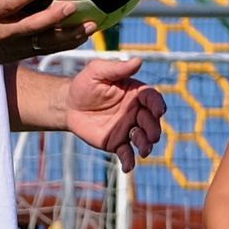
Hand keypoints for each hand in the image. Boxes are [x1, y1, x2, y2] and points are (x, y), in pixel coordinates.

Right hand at [0, 0, 88, 64]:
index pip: (9, 5)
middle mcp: (7, 31)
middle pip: (33, 26)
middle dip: (53, 18)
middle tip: (72, 5)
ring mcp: (19, 44)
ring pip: (47, 42)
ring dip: (70, 34)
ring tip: (91, 24)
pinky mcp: (28, 52)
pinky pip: (52, 48)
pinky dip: (71, 41)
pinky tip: (89, 32)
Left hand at [55, 53, 167, 168]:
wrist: (69, 105)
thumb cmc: (84, 85)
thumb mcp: (97, 71)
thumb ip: (117, 68)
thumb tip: (138, 61)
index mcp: (135, 94)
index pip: (152, 98)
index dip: (157, 104)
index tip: (159, 110)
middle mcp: (135, 112)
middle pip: (151, 121)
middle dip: (154, 129)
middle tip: (152, 135)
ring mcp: (128, 128)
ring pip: (142, 139)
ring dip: (146, 145)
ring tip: (143, 150)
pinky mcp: (117, 142)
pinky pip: (127, 154)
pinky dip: (130, 161)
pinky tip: (128, 167)